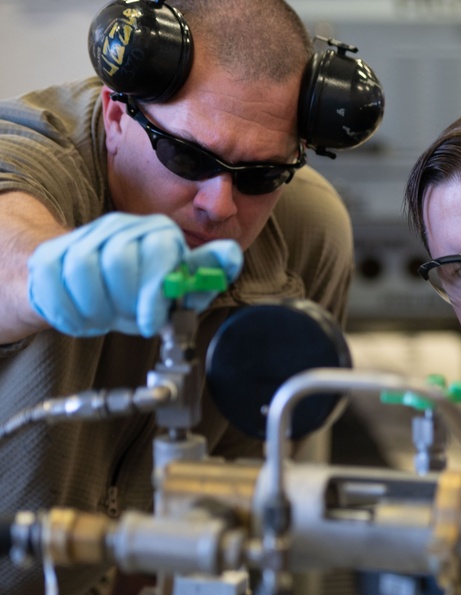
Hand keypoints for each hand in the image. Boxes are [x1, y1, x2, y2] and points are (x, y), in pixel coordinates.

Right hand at [27, 212, 241, 336]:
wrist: (92, 289)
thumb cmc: (143, 291)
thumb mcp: (179, 288)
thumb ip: (204, 274)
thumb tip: (231, 255)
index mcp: (158, 233)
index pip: (158, 248)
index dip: (154, 292)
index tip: (151, 322)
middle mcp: (120, 227)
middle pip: (117, 259)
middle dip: (123, 301)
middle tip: (126, 319)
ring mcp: (83, 237)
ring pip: (83, 268)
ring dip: (96, 307)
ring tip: (106, 318)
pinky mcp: (51, 255)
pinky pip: (52, 281)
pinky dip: (68, 311)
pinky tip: (83, 319)